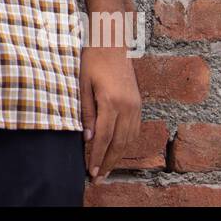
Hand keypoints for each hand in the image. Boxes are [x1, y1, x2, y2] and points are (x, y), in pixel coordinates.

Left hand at [79, 45, 141, 183]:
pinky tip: (118, 150)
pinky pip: (135, 130)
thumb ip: (86, 112)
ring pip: (129, 139)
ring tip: (107, 169)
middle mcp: (127, 107)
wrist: (112, 42)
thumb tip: (89, 139)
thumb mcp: (82, 85)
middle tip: (98, 178)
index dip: (97, 157)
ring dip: (119, 156)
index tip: (91, 172)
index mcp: (111, 102)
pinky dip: (127, 144)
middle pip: (119, 144)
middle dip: (108, 163)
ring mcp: (135, 105)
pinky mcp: (138, 103)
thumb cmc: (92, 59)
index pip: (104, 138)